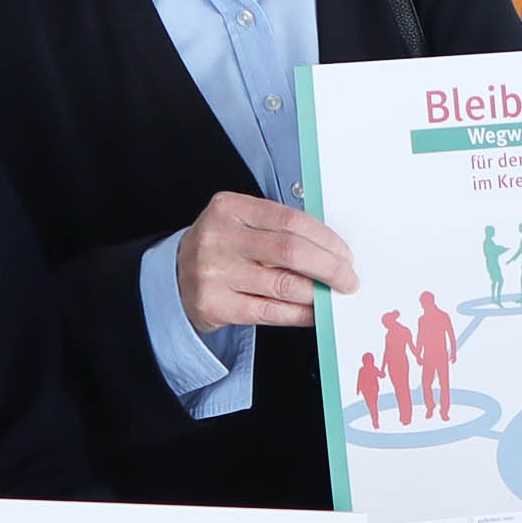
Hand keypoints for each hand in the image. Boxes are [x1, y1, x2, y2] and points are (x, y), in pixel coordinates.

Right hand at [177, 192, 355, 333]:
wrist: (173, 280)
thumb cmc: (221, 249)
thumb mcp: (240, 224)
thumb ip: (278, 230)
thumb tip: (332, 252)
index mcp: (229, 208)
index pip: (290, 220)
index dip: (326, 239)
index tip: (345, 254)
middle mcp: (219, 238)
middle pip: (290, 251)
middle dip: (330, 267)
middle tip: (348, 279)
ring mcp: (214, 272)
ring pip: (283, 285)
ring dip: (317, 294)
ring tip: (332, 296)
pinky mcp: (214, 305)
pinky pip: (270, 312)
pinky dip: (300, 314)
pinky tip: (314, 313)